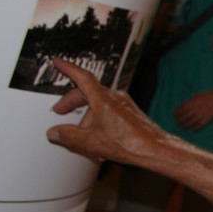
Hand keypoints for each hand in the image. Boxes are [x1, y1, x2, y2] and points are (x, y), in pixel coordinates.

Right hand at [46, 58, 166, 164]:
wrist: (156, 149)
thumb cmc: (131, 144)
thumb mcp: (91, 142)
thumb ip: (69, 136)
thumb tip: (55, 133)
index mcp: (103, 99)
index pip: (82, 77)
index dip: (67, 69)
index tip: (58, 62)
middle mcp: (115, 97)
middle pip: (87, 93)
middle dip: (71, 102)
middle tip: (61, 110)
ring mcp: (124, 104)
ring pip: (98, 105)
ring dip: (87, 120)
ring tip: (84, 140)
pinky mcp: (131, 112)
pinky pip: (110, 112)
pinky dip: (100, 123)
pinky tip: (99, 141)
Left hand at [173, 86, 212, 130]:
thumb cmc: (212, 95)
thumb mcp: (200, 95)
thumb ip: (192, 101)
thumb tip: (184, 107)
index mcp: (194, 100)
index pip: (182, 108)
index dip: (177, 112)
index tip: (174, 115)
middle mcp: (197, 107)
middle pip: (185, 115)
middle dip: (180, 120)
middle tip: (177, 123)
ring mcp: (203, 113)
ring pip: (191, 121)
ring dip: (186, 125)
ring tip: (182, 127)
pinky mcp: (209, 118)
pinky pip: (201, 125)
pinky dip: (196, 128)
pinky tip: (193, 130)